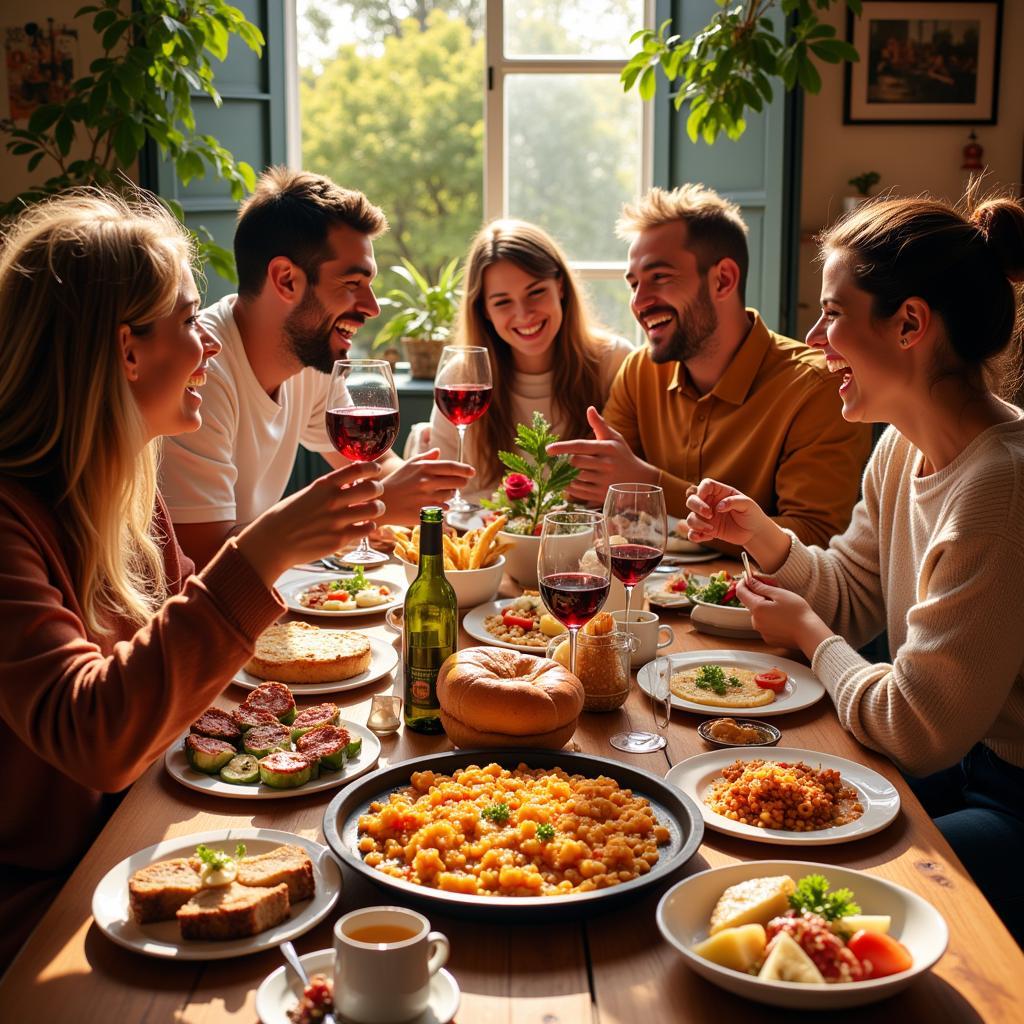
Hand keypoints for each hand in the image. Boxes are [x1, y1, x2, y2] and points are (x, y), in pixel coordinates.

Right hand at [237, 461, 385, 584]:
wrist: (272, 542)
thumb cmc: (287, 517)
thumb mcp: (307, 494)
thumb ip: (328, 489)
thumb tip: (349, 483)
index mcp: (323, 485)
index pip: (358, 468)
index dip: (372, 468)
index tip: (376, 471)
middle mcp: (333, 500)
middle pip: (372, 488)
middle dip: (378, 490)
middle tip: (375, 494)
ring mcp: (337, 520)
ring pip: (375, 509)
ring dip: (378, 509)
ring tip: (373, 512)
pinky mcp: (340, 540)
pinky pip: (368, 529)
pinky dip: (370, 527)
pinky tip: (364, 527)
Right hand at [380, 448, 474, 524]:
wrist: (382, 503)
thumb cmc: (396, 482)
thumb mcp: (408, 465)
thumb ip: (425, 457)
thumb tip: (438, 451)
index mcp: (424, 468)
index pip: (452, 467)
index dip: (465, 469)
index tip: (472, 472)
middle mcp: (427, 482)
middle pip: (457, 482)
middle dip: (459, 483)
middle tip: (454, 484)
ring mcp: (427, 498)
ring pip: (451, 496)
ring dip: (448, 495)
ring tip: (435, 494)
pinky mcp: (426, 513)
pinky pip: (444, 509)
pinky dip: (442, 507)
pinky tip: (431, 505)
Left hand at [545, 407, 658, 504]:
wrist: (639, 480)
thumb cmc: (623, 456)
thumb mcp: (615, 439)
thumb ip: (600, 425)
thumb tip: (589, 409)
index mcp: (607, 448)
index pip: (580, 446)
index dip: (562, 447)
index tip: (548, 450)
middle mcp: (606, 464)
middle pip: (575, 462)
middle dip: (564, 461)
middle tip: (556, 461)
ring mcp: (603, 481)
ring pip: (575, 477)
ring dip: (565, 475)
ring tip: (561, 471)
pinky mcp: (600, 495)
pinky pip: (578, 491)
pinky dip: (569, 486)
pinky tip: (568, 481)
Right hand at [684, 478, 767, 547]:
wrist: (754, 532)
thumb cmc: (752, 514)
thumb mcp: (747, 504)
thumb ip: (733, 502)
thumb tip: (719, 506)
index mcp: (720, 493)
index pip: (705, 485)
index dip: (702, 490)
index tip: (705, 499)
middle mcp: (710, 504)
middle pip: (692, 500)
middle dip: (696, 507)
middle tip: (709, 515)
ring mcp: (707, 518)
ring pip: (690, 517)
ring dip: (696, 523)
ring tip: (711, 529)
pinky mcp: (707, 530)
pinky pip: (693, 533)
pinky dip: (694, 536)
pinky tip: (704, 537)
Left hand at [736, 576, 832, 657]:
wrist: (810, 633)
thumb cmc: (797, 612)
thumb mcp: (779, 594)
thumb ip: (761, 587)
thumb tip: (749, 580)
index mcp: (757, 608)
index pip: (741, 592)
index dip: (743, 582)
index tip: (749, 577)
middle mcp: (755, 621)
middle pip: (751, 603)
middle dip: (759, 595)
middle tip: (774, 589)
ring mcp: (761, 631)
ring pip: (759, 614)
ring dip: (766, 607)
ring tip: (783, 606)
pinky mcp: (768, 639)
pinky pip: (765, 625)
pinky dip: (771, 619)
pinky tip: (784, 618)